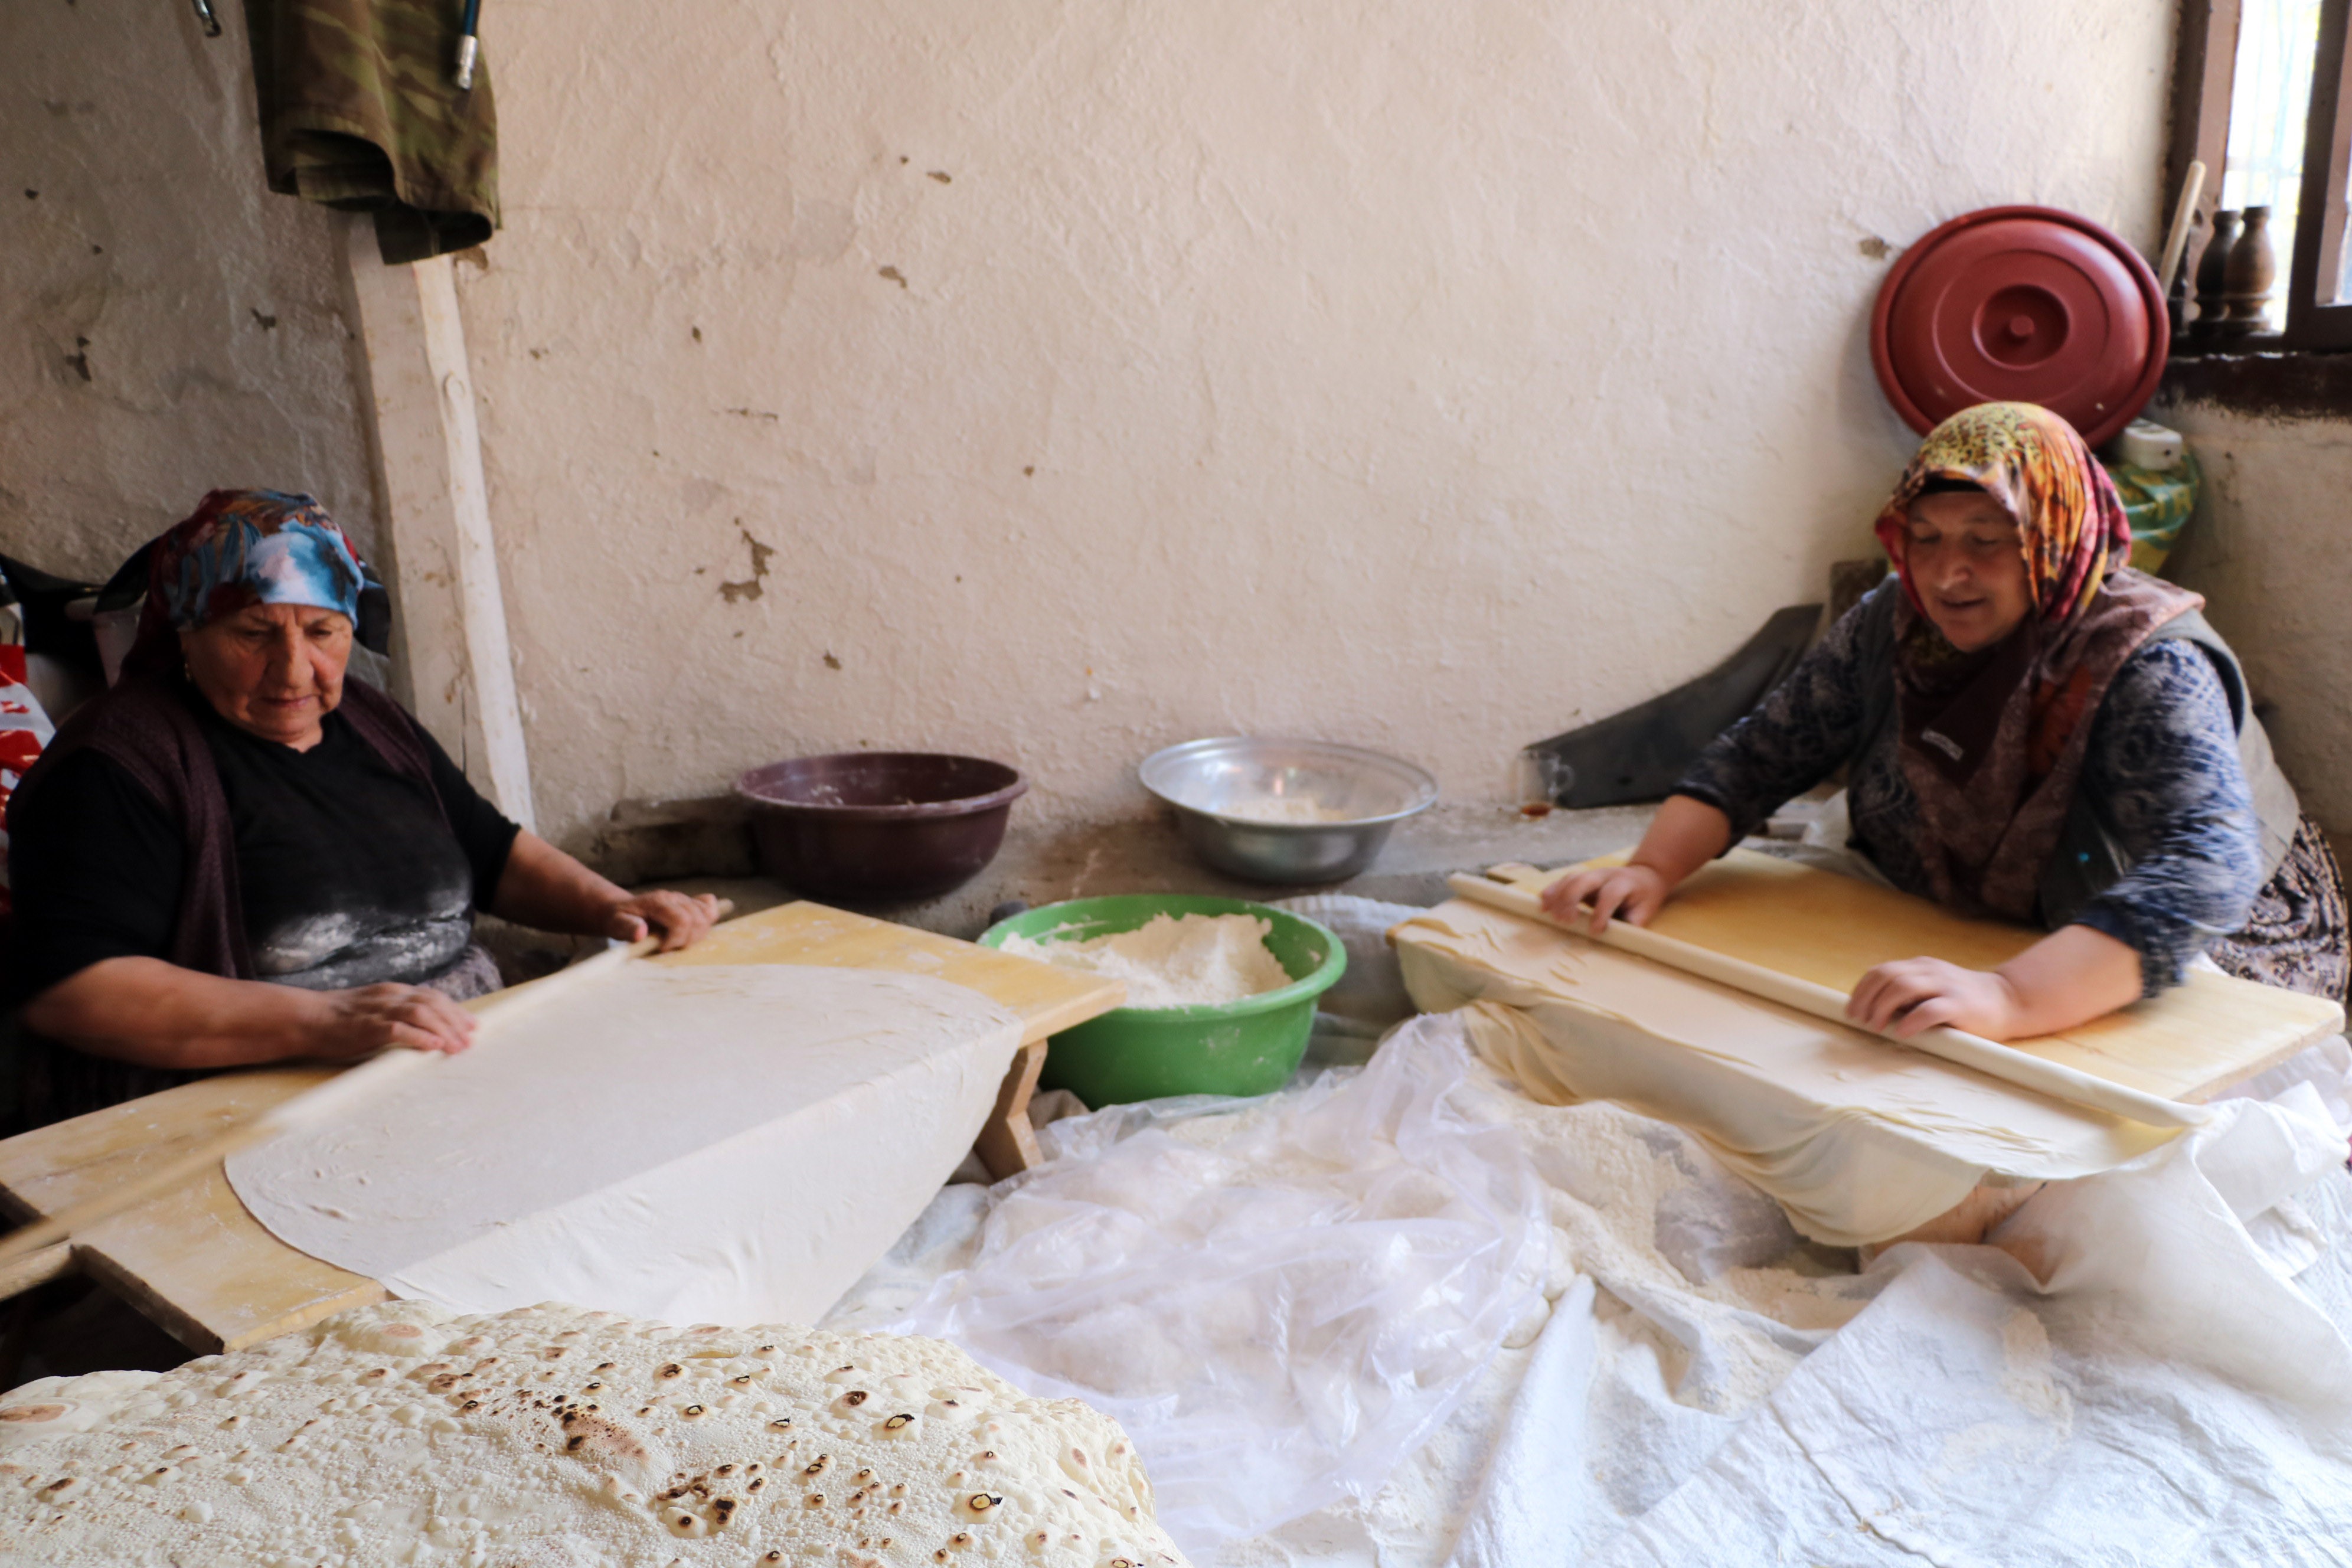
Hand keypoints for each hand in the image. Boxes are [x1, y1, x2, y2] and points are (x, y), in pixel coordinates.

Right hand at [307, 984, 477, 1059]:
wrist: (305, 1018)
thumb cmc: (338, 1019)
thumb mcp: (373, 1008)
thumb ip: (396, 1014)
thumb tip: (423, 1028)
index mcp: (393, 992)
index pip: (433, 996)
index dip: (455, 1010)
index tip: (471, 1025)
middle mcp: (391, 996)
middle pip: (433, 1003)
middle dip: (455, 1021)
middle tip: (470, 1039)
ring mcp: (379, 1010)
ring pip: (421, 1013)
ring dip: (443, 1030)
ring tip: (457, 1047)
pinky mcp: (367, 1026)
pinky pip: (398, 1029)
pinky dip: (419, 1037)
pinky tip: (433, 1047)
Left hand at [602, 890, 722, 951]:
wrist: (622, 910)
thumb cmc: (620, 919)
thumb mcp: (616, 924)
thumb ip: (627, 927)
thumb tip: (641, 933)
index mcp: (657, 901)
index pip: (682, 920)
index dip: (676, 939)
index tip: (662, 948)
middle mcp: (674, 898)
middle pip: (698, 919)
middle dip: (687, 939)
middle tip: (670, 946)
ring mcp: (683, 900)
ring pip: (707, 916)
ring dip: (697, 934)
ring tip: (679, 941)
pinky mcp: (690, 904)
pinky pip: (709, 907)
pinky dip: (708, 919)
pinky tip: (694, 928)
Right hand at [1540, 862, 1671, 933]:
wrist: (1644, 876)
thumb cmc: (1644, 897)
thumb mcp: (1646, 910)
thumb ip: (1633, 922)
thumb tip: (1619, 937)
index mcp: (1625, 883)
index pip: (1610, 894)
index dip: (1601, 913)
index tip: (1595, 932)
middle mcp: (1606, 875)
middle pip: (1584, 880)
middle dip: (1571, 899)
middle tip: (1565, 921)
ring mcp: (1592, 874)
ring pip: (1571, 879)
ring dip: (1558, 895)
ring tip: (1548, 913)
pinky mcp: (1582, 877)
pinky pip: (1564, 881)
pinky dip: (1553, 890)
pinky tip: (1543, 902)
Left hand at [1846, 957, 2023, 1040]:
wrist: (2008, 1001)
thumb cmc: (1963, 1000)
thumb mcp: (1932, 988)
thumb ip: (1907, 992)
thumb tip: (1872, 1009)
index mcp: (1921, 966)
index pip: (1881, 971)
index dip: (1861, 990)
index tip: (1851, 1010)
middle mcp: (1931, 971)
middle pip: (1887, 976)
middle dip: (1866, 999)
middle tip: (1859, 1020)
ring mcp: (1946, 986)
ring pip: (1903, 987)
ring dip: (1882, 1008)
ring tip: (1876, 1027)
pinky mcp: (1960, 1005)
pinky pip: (1929, 1010)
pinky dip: (1911, 1021)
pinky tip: (1902, 1033)